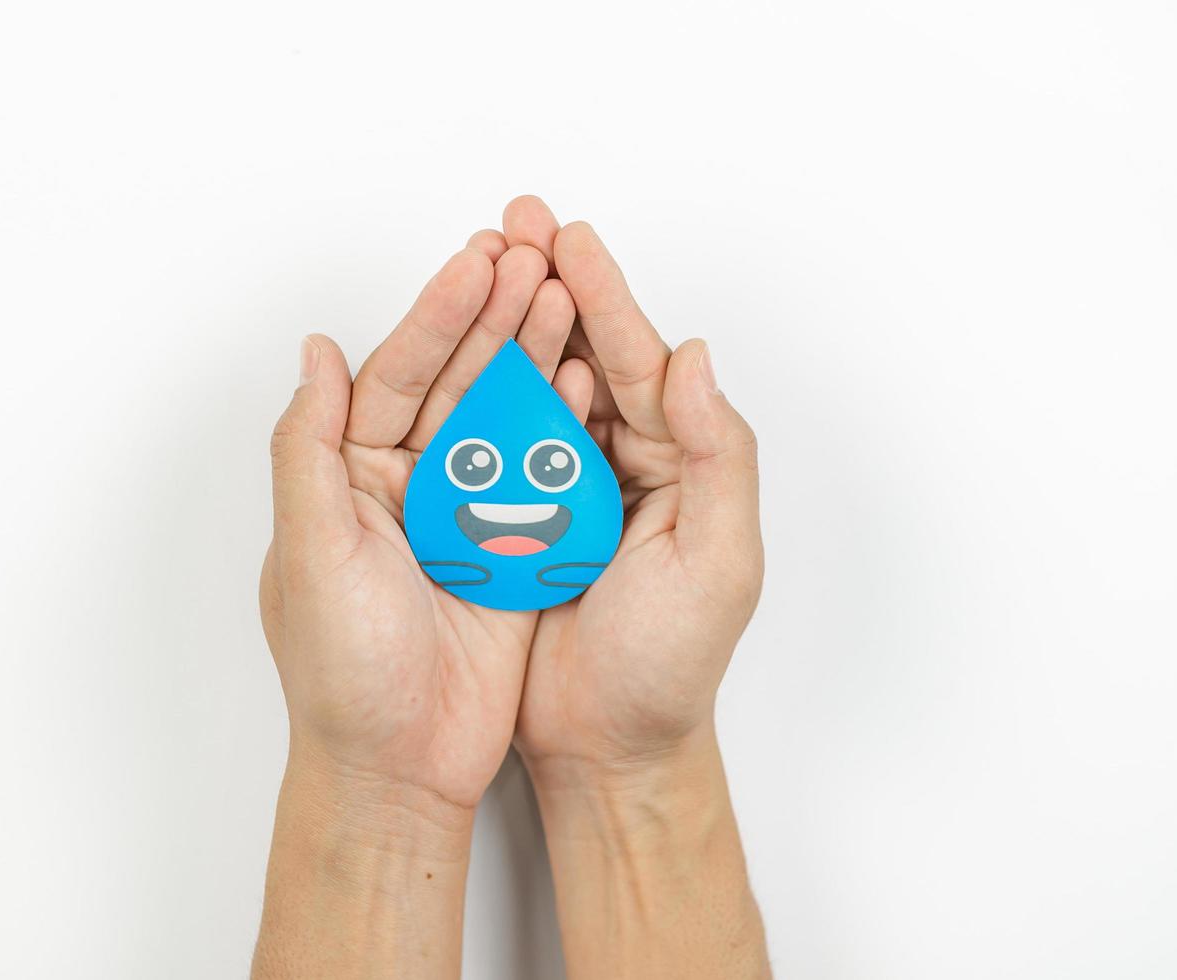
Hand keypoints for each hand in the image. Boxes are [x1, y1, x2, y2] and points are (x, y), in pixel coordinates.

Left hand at [259, 226, 581, 811]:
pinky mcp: (508, 551)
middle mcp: (403, 488)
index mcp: (346, 478)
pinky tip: (587, 382)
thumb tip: (316, 351)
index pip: (393, 375)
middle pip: (454, 384)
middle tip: (534, 257)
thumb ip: (308, 448)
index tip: (477, 264)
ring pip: (502, 420)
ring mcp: (460, 517)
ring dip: (533, 359)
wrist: (398, 765)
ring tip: (567, 296)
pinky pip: (539, 477)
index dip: (436, 317)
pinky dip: (562, 429)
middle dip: (493, 319)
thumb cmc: (340, 671)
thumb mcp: (311, 552)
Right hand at [497, 203, 763, 772]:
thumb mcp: (719, 563)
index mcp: (683, 463)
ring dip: (512, 326)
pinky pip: (499, 447)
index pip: (640, 363)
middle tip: (514, 221)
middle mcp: (630, 464)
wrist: (612, 747)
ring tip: (482, 266)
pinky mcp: (523, 522)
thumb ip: (722, 457)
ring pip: (538, 390)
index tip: (565, 236)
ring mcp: (571, 490)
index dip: (603, 295)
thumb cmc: (671, 666)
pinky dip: (480, 398)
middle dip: (553, 286)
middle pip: (586, 357)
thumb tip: (697, 357)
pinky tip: (454, 357)